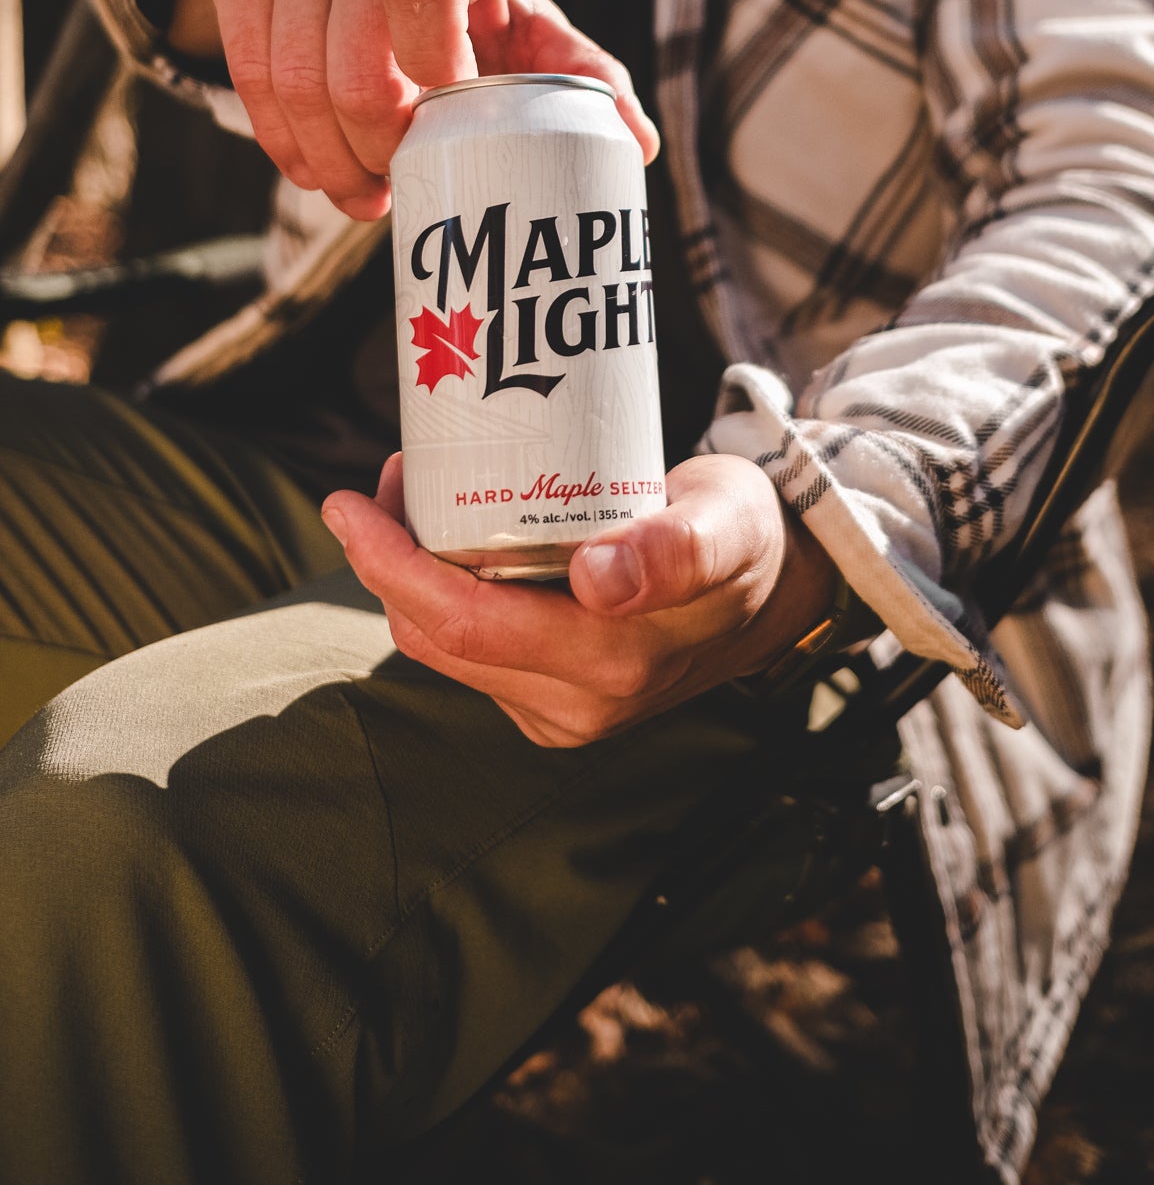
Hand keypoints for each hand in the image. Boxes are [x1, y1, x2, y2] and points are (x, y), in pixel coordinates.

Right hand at [177, 0, 656, 218]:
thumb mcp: (527, 11)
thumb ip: (581, 72)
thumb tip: (638, 145)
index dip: (429, 63)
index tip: (444, 117)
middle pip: (352, 70)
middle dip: (376, 154)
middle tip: (398, 187)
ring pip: (294, 85)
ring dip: (327, 162)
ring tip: (361, 191)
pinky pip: (248, 76)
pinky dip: (282, 139)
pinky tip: (314, 166)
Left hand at [320, 453, 838, 745]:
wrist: (772, 586)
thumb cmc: (744, 536)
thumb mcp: (727, 523)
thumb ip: (679, 549)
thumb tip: (600, 579)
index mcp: (610, 666)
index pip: (464, 624)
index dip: (392, 566)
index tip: (349, 502)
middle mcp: (576, 705)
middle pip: (438, 637)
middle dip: (388, 558)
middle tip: (388, 474)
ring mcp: (559, 709)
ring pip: (443, 646)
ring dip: (408, 574)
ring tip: (416, 489)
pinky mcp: (549, 696)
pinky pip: (468, 647)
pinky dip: (440, 591)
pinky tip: (450, 532)